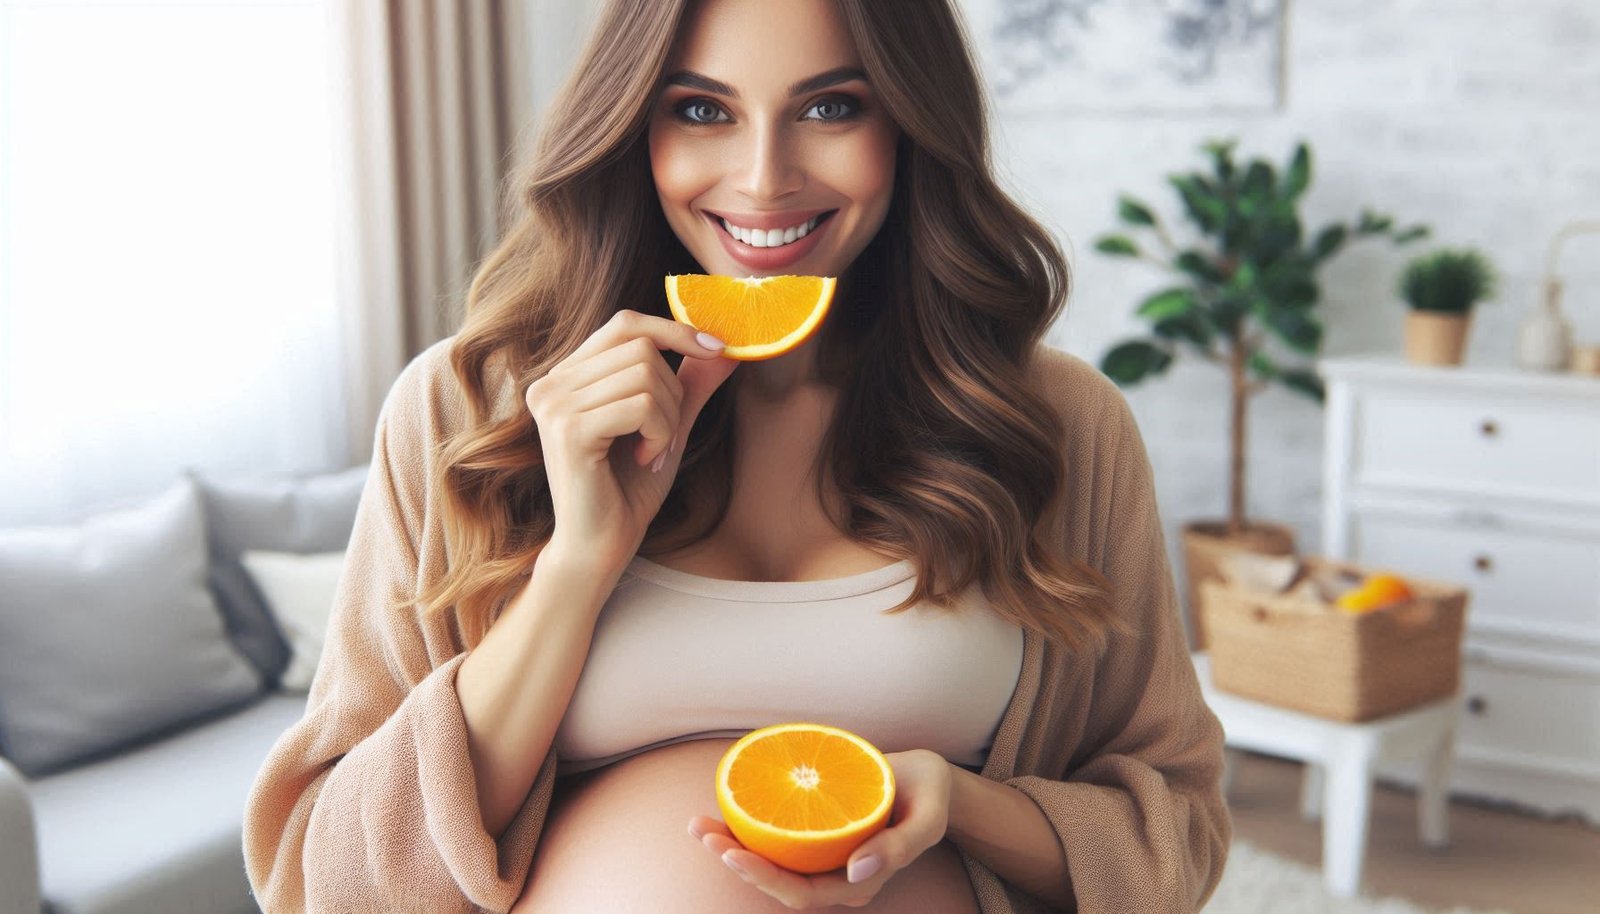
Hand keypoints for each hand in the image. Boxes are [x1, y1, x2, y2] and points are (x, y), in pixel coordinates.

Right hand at [526, 310, 737, 569]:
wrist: (602, 545)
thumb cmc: (629, 488)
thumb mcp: (667, 425)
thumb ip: (689, 384)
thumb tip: (727, 346)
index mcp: (566, 376)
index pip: (624, 323)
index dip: (674, 329)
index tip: (716, 349)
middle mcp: (551, 383)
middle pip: (642, 348)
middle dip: (673, 393)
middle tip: (663, 437)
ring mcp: (554, 405)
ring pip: (646, 375)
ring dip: (668, 418)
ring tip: (652, 451)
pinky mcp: (569, 429)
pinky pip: (642, 405)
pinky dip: (659, 433)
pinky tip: (644, 459)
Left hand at [688, 749, 952, 909]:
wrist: (928, 778)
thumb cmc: (930, 797)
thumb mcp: (927, 820)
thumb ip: (899, 848)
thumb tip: (855, 873)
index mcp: (857, 883)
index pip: (801, 893)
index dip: (763, 878)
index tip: (732, 852)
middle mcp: (833, 875)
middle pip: (776, 880)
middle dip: (735, 861)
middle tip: (703, 833)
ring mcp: (820, 854)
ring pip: (770, 859)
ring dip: (731, 844)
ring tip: (698, 824)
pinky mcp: (812, 830)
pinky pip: (774, 834)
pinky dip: (746, 822)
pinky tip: (723, 803)